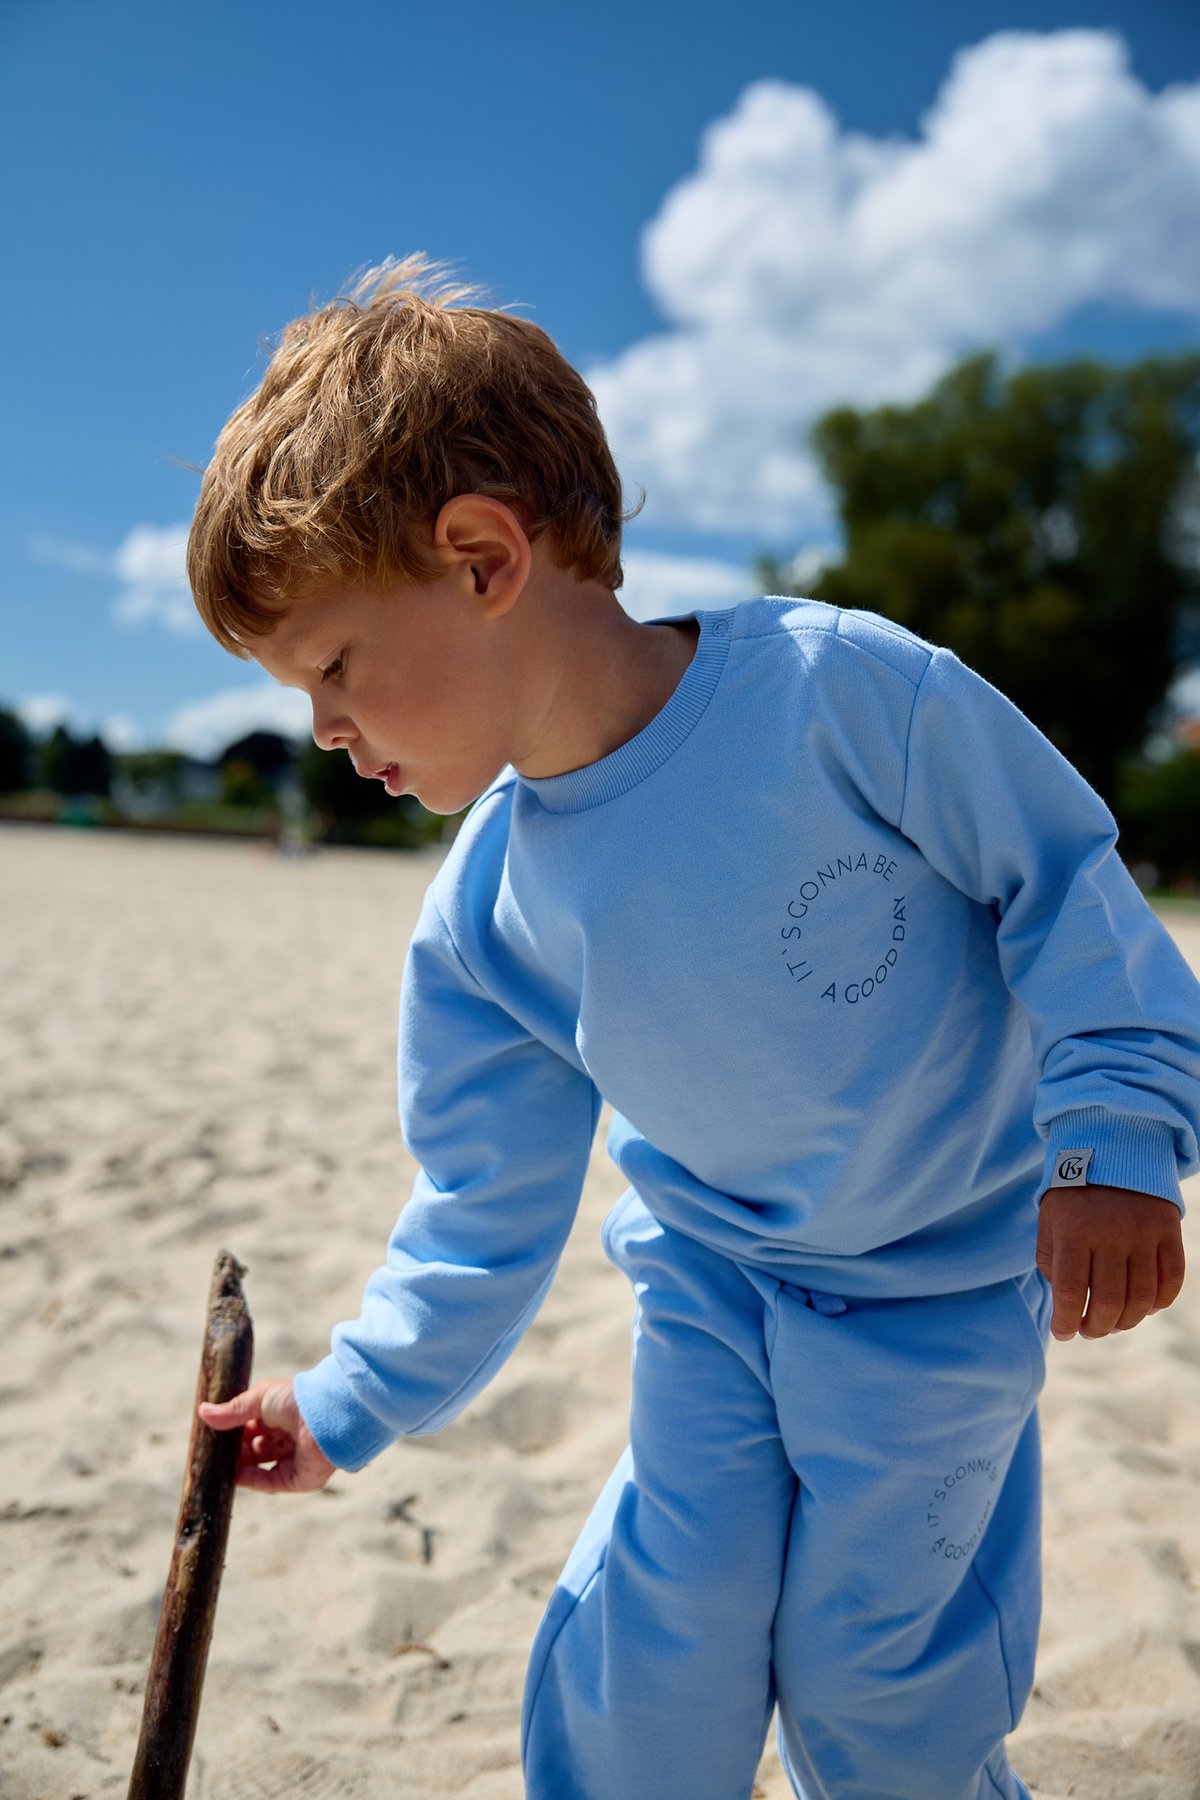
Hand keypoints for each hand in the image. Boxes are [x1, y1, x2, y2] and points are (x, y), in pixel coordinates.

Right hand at [198, 1377, 336, 1493]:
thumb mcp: (259, 1399)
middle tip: (209, 1450)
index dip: (231, 1430)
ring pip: (257, 1466)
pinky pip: (267, 1482)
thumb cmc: (295, 1400)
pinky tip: (231, 1475)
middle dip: (232, 1450)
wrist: (324, 1418)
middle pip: (253, 1448)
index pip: (251, 1426)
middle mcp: (286, 1438)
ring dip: (237, 1465)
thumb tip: (202, 1412)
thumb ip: (232, 1411)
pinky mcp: (295, 1479)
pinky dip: (249, 1479)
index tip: (210, 1433)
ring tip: (215, 1463)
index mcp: (281, 1415)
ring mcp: (291, 1459)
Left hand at [1036, 1185, 1185, 1340]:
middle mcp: (1109, 1232)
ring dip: (1128, 1320)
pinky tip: (1147, 1308)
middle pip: (1107, 1300)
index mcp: (1073, 1231)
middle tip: (1090, 1331)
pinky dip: (1161, 1301)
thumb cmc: (1073, 1196)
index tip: (1064, 1333)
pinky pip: (1172, 1277)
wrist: (1111, 1151)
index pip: (1070, 1291)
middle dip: (1097, 1327)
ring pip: (1141, 1296)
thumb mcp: (1049, 1222)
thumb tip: (1067, 1305)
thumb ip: (1051, 1262)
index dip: (1066, 1321)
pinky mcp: (1168, 1229)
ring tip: (1114, 1324)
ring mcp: (1143, 1232)